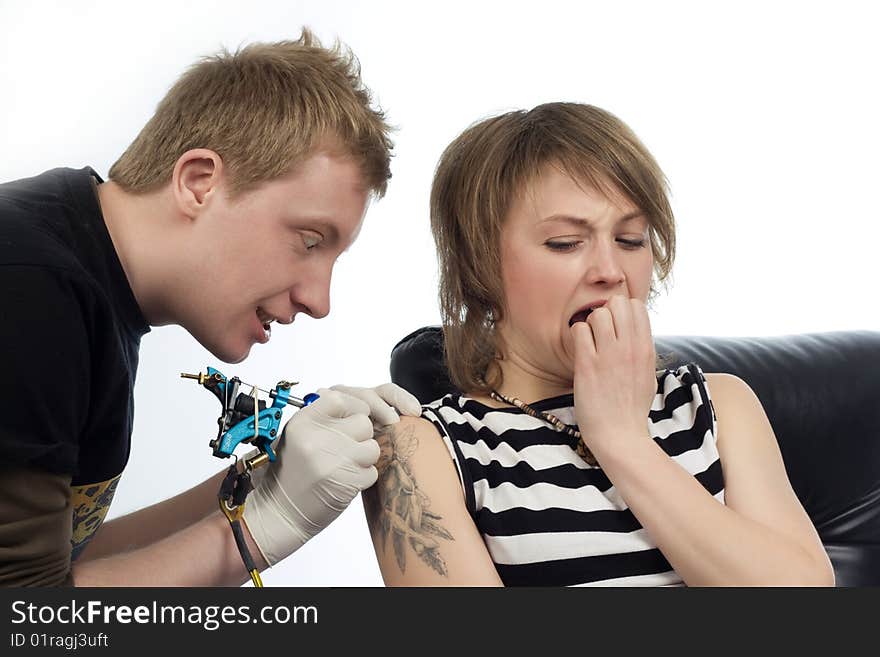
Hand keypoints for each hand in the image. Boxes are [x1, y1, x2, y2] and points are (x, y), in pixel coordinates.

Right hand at [242, 383, 420, 565]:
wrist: (280, 511)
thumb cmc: (290, 473)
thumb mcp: (296, 436)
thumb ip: (322, 418)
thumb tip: (352, 403)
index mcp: (302, 423)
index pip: (340, 399)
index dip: (353, 406)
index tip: (353, 416)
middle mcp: (317, 439)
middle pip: (362, 422)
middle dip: (360, 435)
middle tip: (344, 448)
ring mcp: (333, 461)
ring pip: (372, 447)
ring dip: (363, 457)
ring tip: (344, 465)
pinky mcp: (347, 482)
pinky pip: (371, 470)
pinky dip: (362, 477)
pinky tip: (343, 481)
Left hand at [571, 295, 656, 451]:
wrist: (620, 436)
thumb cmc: (631, 409)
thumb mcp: (648, 375)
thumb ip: (642, 351)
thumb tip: (635, 332)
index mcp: (646, 349)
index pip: (637, 306)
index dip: (622, 311)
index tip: (615, 327)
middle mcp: (630, 348)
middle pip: (618, 303)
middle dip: (606, 312)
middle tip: (600, 333)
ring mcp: (609, 356)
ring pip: (598, 313)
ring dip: (590, 324)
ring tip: (589, 343)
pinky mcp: (588, 365)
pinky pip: (579, 330)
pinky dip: (577, 336)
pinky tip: (580, 352)